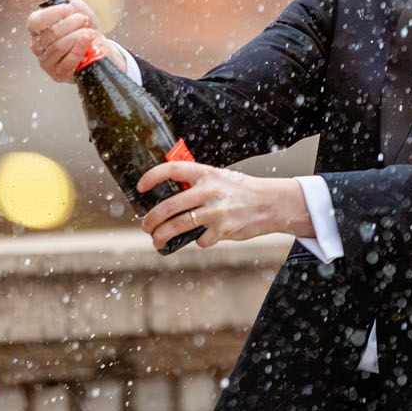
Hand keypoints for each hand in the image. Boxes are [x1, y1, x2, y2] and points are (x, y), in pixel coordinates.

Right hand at [27, 0, 104, 81]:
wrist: (99, 46)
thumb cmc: (82, 26)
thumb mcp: (72, 6)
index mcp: (36, 28)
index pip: (35, 21)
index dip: (55, 13)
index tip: (71, 9)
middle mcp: (37, 46)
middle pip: (50, 33)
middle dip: (73, 24)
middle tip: (84, 20)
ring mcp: (47, 62)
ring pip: (59, 46)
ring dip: (79, 36)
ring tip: (89, 33)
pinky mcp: (59, 74)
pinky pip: (67, 61)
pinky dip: (80, 50)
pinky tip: (88, 43)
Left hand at [137, 161, 313, 250]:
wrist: (271, 203)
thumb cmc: (242, 191)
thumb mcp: (220, 178)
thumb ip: (197, 184)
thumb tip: (169, 197)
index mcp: (206, 174)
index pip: (171, 170)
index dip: (152, 177)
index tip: (140, 187)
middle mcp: (208, 191)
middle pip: (168, 206)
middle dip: (151, 220)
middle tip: (146, 226)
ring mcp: (215, 211)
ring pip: (177, 226)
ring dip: (162, 236)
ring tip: (157, 241)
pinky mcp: (223, 229)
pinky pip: (200, 240)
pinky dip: (199, 240)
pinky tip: (206, 236)